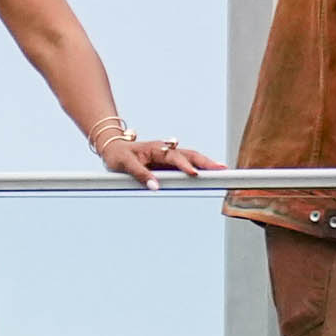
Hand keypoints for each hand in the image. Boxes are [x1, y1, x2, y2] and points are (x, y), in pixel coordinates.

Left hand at [98, 134, 221, 188]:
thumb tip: (156, 187)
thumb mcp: (125, 164)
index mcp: (156, 149)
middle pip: (190, 155)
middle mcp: (166, 150)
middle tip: (222, 170)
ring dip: (206, 165)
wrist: (113, 148)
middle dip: (206, 162)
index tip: (195, 174)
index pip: (174, 157)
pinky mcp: (168, 164)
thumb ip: (140, 175)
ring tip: (221, 172)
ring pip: (191, 158)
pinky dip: (198, 169)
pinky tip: (208, 175)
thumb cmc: (118, 155)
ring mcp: (168, 157)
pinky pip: (185, 165)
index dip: (185, 166)